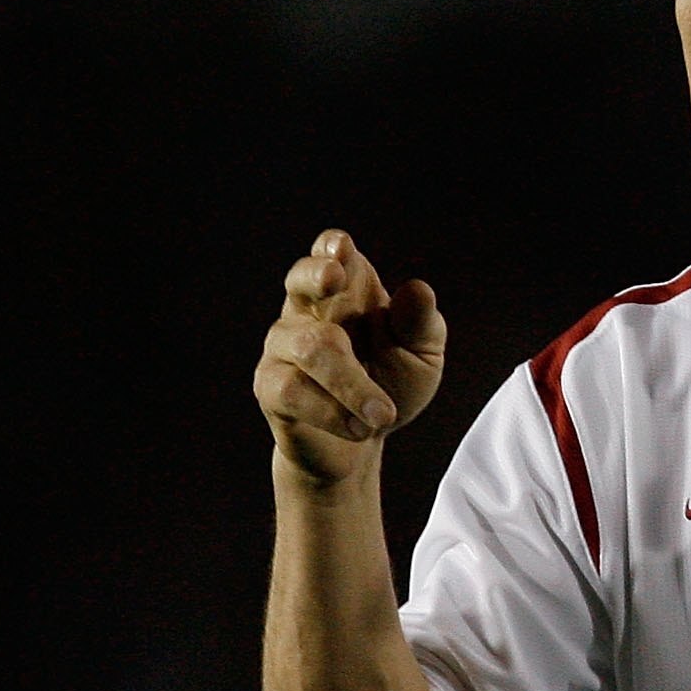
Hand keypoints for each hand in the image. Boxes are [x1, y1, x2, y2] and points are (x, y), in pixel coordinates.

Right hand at [257, 229, 446, 482]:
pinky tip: (360, 428)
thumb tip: (417, 290)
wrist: (364, 442)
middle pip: (300, 279)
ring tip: (384, 414)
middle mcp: (309, 310)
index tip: (341, 249)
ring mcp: (284, 346)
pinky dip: (332, 411)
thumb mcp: (420, 357)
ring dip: (351, 382)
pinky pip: (292, 390)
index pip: (331, 254)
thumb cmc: (391, 386)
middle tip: (334, 280)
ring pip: (309, 346)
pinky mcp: (270, 386)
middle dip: (315, 275)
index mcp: (348, 292)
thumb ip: (420, 325)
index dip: (331, 248)